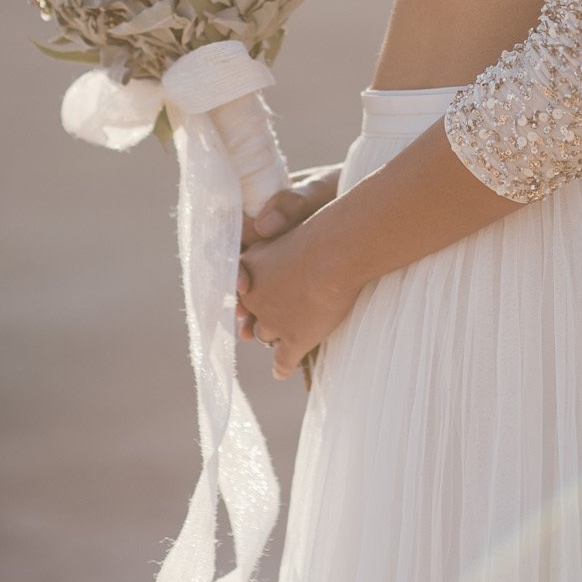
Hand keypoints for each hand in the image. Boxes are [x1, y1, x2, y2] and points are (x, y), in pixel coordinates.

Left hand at [236, 201, 356, 381]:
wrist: (339, 250)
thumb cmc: (321, 225)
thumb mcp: (295, 209)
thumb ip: (280, 214)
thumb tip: (263, 225)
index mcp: (250, 265)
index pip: (241, 283)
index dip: (250, 288)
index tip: (251, 292)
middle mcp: (254, 296)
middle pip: (250, 311)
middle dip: (258, 314)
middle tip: (265, 316)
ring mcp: (272, 321)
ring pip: (264, 335)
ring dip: (272, 336)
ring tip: (280, 339)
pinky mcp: (295, 340)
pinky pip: (282, 361)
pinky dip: (281, 367)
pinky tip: (281, 371)